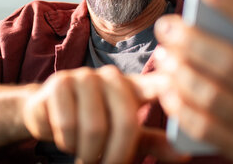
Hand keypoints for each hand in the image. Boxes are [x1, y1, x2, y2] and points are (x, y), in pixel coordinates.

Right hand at [22, 65, 186, 162]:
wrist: (46, 113)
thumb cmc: (93, 124)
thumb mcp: (126, 136)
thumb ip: (154, 142)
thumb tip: (185, 155)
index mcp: (133, 87)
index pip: (157, 83)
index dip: (170, 86)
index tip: (179, 92)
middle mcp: (112, 77)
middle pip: (126, 121)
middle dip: (115, 156)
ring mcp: (85, 76)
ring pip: (94, 128)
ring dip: (88, 153)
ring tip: (84, 155)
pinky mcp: (60, 82)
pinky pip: (67, 125)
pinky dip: (67, 143)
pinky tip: (66, 140)